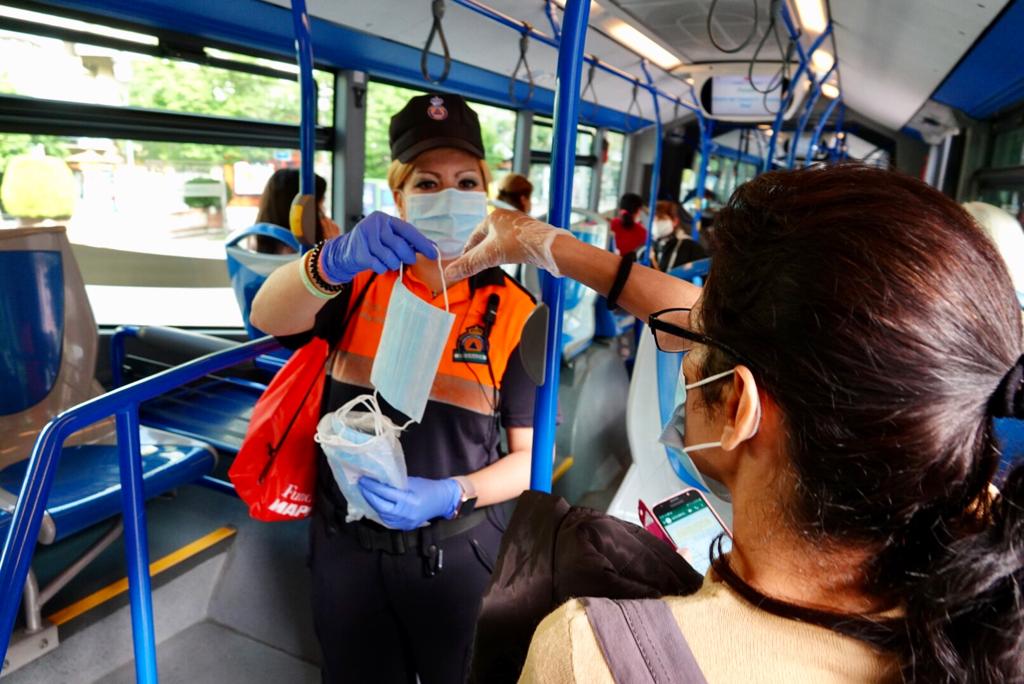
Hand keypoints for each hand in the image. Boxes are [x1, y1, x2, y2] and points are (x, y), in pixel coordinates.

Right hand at [319, 211, 437, 283]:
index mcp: (386, 219)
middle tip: (406, 260)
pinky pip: (379, 266)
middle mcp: (375, 224)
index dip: (422, 243)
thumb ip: (408, 241)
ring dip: (393, 264)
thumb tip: (433, 248)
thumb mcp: (389, 237)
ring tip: (388, 261)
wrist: (344, 252)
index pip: (408, 230)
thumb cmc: (373, 245)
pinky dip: (382, 268)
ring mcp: (365, 237)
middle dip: (407, 257)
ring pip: (390, 258)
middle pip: (400, 246)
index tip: (433, 254)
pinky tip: (378, 264)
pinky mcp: (358, 252)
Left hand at [358, 476, 461, 530]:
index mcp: (409, 501)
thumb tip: (378, 480)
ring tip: (367, 493)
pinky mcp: (405, 527)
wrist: (443, 500)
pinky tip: (376, 503)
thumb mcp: (411, 482)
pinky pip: (388, 520)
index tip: (363, 480)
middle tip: (362, 486)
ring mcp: (406, 523)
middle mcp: (407, 514)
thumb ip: (395, 483)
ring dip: (373, 504)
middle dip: (369, 496)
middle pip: (381, 507)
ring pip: (383, 515)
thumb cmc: (428, 488)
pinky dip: (380, 511)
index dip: (372, 487)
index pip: (386, 494)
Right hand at [444, 208, 572, 280]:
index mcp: (493, 217)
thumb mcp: (489, 256)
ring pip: (501, 240)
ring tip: (492, 262)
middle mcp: (507, 217)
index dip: (468, 250)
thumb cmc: (519, 245)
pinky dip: (508, 251)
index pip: (474, 235)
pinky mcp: (530, 234)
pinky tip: (510, 259)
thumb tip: (449, 273)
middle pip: (488, 237)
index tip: (464, 262)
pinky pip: (514, 243)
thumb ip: (468, 265)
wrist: (548, 248)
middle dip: (482, 251)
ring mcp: (520, 225)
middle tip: (477, 264)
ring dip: (495, 251)